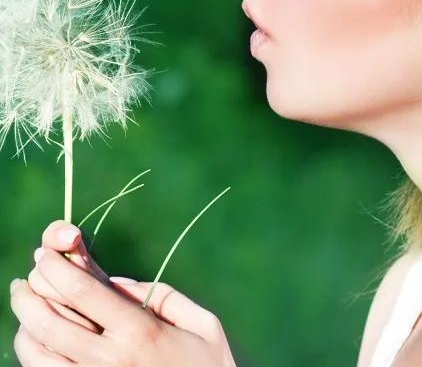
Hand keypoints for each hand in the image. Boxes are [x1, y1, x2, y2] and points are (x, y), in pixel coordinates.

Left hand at [10, 228, 237, 366]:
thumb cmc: (209, 366)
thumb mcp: (203, 324)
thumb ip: (164, 297)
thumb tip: (120, 284)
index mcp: (139, 331)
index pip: (83, 291)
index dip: (57, 267)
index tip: (46, 255)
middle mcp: (109, 359)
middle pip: (47, 322)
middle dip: (26, 295)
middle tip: (23, 280)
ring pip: (35, 353)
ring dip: (24, 326)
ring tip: (27, 310)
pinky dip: (32, 354)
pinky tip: (36, 341)